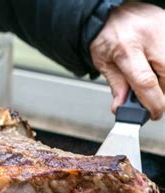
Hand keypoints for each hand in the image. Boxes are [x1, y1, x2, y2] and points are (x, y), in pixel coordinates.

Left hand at [90, 2, 164, 119]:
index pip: (145, 82)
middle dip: (161, 92)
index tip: (152, 114)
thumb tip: (121, 107)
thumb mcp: (102, 61)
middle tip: (150, 95)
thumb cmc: (106, 34)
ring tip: (151, 75)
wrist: (111, 11)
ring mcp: (164, 31)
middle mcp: (149, 38)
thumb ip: (115, 84)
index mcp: (125, 48)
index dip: (152, 103)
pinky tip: (156, 64)